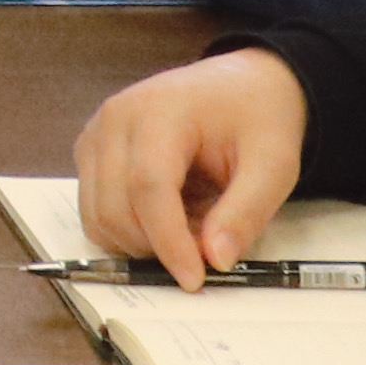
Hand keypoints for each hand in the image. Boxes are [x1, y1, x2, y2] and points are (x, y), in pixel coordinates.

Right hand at [73, 46, 309, 287]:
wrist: (241, 85)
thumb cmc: (257, 118)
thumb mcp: (274, 165)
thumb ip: (246, 212)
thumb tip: (216, 261)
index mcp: (160, 110)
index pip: (148, 186)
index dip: (168, 240)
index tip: (195, 279)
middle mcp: (115, 118)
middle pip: (114, 206)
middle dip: (155, 248)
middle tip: (203, 256)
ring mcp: (96, 134)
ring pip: (96, 215)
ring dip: (140, 242)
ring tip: (189, 231)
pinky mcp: (91, 152)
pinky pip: (94, 210)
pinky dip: (127, 230)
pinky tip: (167, 220)